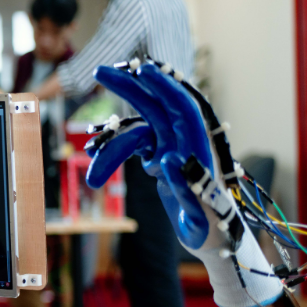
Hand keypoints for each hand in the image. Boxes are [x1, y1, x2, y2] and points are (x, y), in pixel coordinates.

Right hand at [84, 61, 213, 248]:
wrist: (210, 237)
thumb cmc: (211, 225)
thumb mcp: (201, 212)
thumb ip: (187, 185)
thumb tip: (167, 158)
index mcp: (200, 145)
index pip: (182, 106)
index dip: (164, 86)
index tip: (144, 69)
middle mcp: (185, 139)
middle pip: (155, 104)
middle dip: (128, 88)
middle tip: (98, 71)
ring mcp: (170, 145)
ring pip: (136, 130)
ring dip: (111, 149)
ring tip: (94, 178)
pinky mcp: (158, 155)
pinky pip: (131, 147)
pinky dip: (113, 157)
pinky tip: (97, 174)